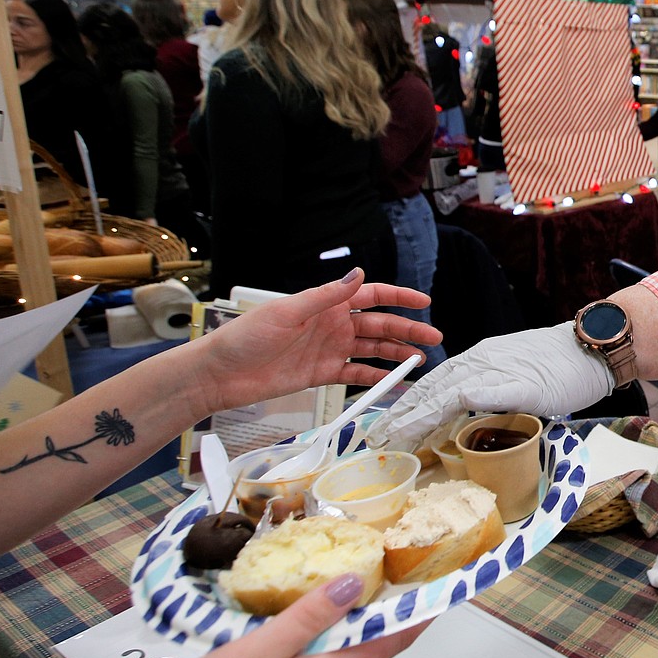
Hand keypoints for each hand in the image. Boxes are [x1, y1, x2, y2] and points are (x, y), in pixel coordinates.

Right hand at [74, 575, 428, 657]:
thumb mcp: (248, 657)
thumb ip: (304, 621)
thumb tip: (354, 586)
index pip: (386, 645)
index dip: (416, 615)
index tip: (441, 588)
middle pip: (355, 645)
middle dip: (364, 607)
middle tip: (364, 559)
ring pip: (323, 656)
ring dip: (324, 622)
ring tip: (313, 579)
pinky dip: (298, 642)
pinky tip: (273, 623)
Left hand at [188, 269, 443, 414]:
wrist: (222, 374)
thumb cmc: (246, 338)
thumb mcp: (287, 312)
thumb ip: (325, 296)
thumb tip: (357, 274)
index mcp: (325, 303)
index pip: (371, 295)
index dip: (399, 297)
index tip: (424, 301)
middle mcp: (332, 324)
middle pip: (379, 324)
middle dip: (408, 329)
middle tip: (434, 337)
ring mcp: (329, 349)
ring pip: (373, 348)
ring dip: (397, 353)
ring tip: (421, 360)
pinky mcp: (322, 373)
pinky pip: (357, 374)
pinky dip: (377, 378)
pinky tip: (394, 382)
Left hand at [368, 322, 612, 451]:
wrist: (589, 347)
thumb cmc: (556, 367)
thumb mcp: (511, 378)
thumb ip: (486, 393)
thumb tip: (464, 414)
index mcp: (476, 361)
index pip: (432, 385)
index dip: (405, 407)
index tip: (384, 428)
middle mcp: (480, 362)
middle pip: (432, 390)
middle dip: (401, 416)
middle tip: (376, 439)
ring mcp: (500, 371)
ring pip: (452, 391)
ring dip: (421, 414)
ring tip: (398, 434)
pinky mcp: (523, 383)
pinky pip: (493, 390)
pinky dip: (470, 397)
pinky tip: (450, 407)